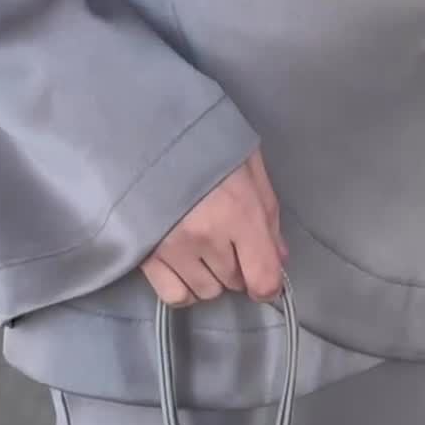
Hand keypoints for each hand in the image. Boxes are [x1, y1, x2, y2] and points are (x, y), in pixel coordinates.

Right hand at [139, 149, 288, 306]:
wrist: (146, 130)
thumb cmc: (204, 142)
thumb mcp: (249, 166)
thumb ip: (268, 214)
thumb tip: (278, 258)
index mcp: (239, 212)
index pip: (263, 278)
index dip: (269, 285)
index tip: (264, 277)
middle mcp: (207, 237)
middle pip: (235, 283)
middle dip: (238, 267)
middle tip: (229, 240)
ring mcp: (173, 249)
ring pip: (206, 291)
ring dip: (212, 277)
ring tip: (204, 248)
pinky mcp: (146, 255)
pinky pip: (174, 295)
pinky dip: (184, 288)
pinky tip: (186, 267)